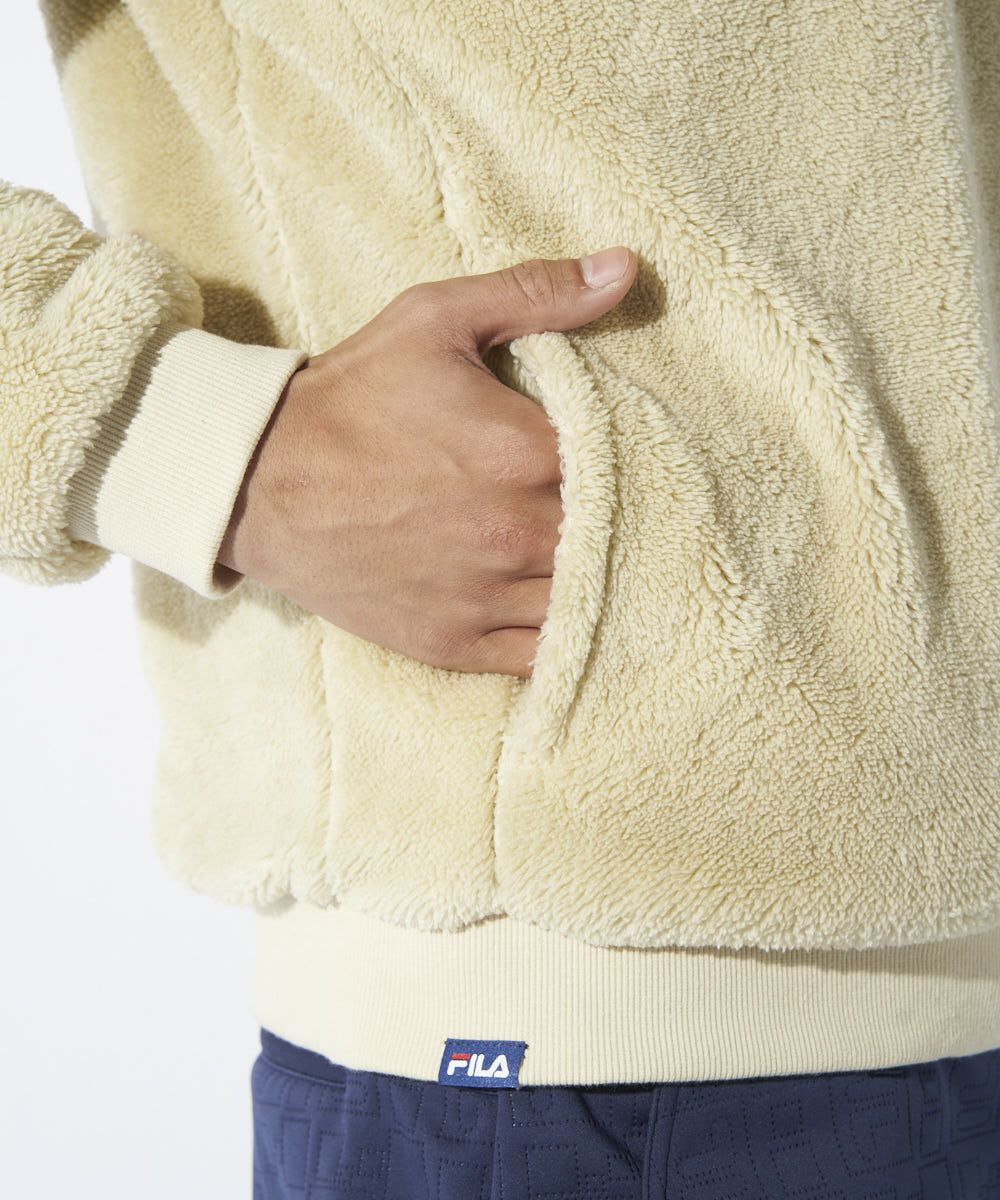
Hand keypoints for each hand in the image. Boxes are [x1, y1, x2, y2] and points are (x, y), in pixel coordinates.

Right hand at [218, 246, 636, 678]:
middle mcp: (514, 533)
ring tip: (605, 558)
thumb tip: (627, 268)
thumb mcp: (435, 321)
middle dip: (627, 523)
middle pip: (619, 540)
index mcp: (523, 453)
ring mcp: (485, 596)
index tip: (633, 457)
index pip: (630, 468)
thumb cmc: (349, 397)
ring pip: (588, 602)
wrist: (255, 481)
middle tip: (629, 509)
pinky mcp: (454, 642)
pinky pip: (543, 655)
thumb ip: (535, 294)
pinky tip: (569, 609)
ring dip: (603, 581)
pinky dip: (564, 635)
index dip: (640, 464)